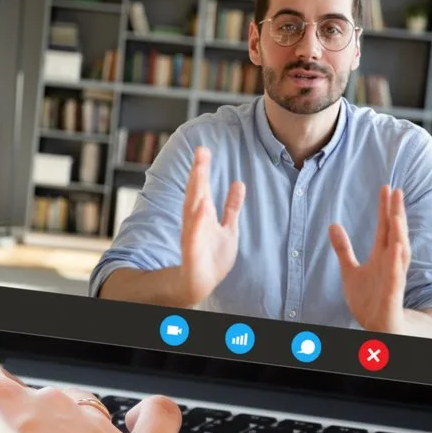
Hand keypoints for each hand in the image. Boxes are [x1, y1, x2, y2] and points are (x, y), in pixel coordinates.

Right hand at [179, 146, 244, 305]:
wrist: (202, 282)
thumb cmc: (213, 257)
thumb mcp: (229, 228)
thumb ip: (232, 207)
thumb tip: (239, 183)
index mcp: (203, 214)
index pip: (202, 187)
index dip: (203, 169)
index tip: (204, 149)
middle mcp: (195, 221)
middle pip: (196, 192)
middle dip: (198, 172)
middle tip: (201, 151)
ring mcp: (193, 235)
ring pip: (193, 208)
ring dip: (196, 190)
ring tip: (200, 171)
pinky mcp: (193, 251)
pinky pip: (195, 234)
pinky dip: (198, 221)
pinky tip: (202, 207)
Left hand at [329, 185, 411, 333]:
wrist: (378, 329)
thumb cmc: (369, 301)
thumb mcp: (350, 271)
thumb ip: (343, 249)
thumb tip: (333, 224)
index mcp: (382, 257)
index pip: (385, 228)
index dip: (386, 208)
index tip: (387, 187)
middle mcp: (391, 264)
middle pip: (395, 234)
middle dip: (396, 213)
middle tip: (396, 191)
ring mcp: (393, 279)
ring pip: (399, 253)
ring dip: (399, 234)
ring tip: (396, 214)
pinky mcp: (392, 296)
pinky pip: (396, 278)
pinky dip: (397, 264)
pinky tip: (398, 248)